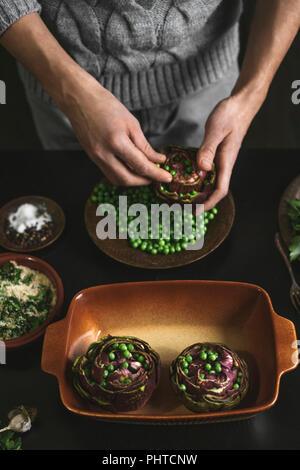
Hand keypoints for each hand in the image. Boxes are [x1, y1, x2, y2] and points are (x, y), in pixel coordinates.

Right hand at [62, 75, 171, 185]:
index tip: (168, 178)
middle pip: (127, 179)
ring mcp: (96, 157)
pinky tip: (131, 169)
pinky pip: (109, 173)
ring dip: (133, 181)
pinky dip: (122, 174)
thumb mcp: (131, 122)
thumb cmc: (106, 105)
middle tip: (157, 177)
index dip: (156, 174)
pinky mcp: (92, 157)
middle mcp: (104, 154)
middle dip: (144, 181)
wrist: (79, 99)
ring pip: (117, 180)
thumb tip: (158, 160)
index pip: (140, 165)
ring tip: (145, 174)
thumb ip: (144, 146)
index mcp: (116, 142)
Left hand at [196, 93, 260, 210]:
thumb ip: (208, 149)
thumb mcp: (216, 130)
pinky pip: (208, 171)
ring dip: (200, 191)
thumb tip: (201, 169)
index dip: (208, 203)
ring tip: (185, 197)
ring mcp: (221, 159)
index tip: (196, 211)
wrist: (241, 104)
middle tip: (184, 208)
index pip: (220, 189)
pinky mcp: (217, 154)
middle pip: (215, 189)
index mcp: (226, 161)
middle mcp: (224, 163)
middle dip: (202, 201)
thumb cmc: (230, 115)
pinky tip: (189, 178)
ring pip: (212, 181)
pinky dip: (199, 178)